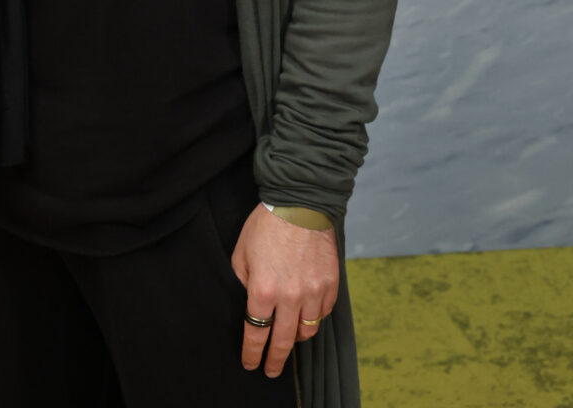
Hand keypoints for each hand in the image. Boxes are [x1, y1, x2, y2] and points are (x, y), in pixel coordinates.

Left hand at [231, 204, 338, 378]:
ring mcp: (313, 292)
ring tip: (288, 337)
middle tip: (271, 371)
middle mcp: (290, 296)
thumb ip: (244, 281)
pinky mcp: (330, 284)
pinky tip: (306, 314)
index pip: (256, 333)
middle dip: (275, 361)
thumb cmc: (267, 223)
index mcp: (263, 289)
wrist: (301, 202)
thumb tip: (252, 301)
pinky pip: (322, 314)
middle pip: (282, 341)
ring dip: (294, 338)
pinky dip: (313, 318)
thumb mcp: (242, 252)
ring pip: (306, 331)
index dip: (252, 353)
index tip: (251, 363)